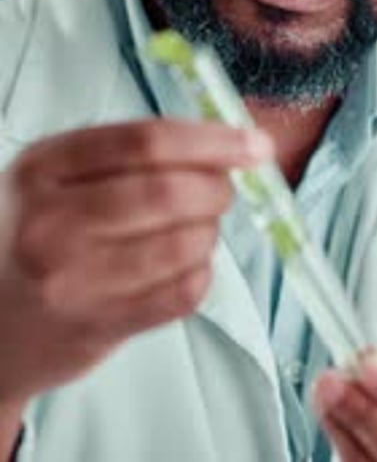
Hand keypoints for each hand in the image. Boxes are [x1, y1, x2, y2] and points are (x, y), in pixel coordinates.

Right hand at [0, 118, 271, 405]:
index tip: (253, 143)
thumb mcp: (54, 173)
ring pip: (182, 245)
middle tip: (226, 187)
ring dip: (211, 230)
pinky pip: (182, 293)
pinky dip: (203, 271)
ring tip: (199, 225)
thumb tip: (226, 139)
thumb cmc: (34, 230)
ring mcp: (71, 281)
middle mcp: (50, 223)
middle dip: (218, 186)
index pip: (145, 142)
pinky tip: (189, 261)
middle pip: (168, 193)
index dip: (212, 140)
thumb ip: (128, 150)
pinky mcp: (96, 326)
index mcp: (42, 167)